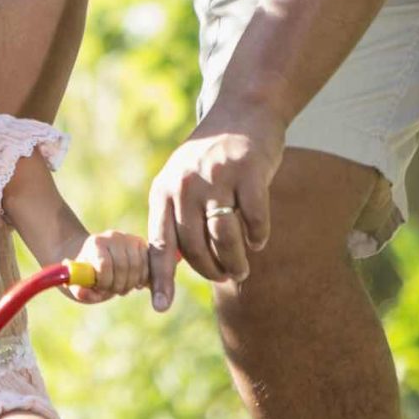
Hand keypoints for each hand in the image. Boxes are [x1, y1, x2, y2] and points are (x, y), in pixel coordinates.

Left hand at [65, 230, 147, 303]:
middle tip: (114, 291)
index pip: (104, 264)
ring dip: (130, 284)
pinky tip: (133, 283)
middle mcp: (113, 236)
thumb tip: (82, 294)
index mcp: (95, 243)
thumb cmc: (89, 274)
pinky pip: (147, 265)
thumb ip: (79, 291)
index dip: (105, 282)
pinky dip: (141, 279)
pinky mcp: (141, 244)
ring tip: (121, 288)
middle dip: (118, 285)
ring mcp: (129, 238)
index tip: (102, 289)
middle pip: (122, 267)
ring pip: (137, 267)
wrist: (98, 259)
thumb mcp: (80, 284)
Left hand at [145, 108, 281, 308]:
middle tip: (226, 276)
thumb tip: (175, 265)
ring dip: (236, 261)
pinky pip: (254, 219)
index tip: (161, 307)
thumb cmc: (212, 157)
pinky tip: (259, 239)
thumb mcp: (183, 180)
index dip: (161, 278)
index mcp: (164, 189)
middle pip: (196, 247)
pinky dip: (258, 236)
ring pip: (225, 238)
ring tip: (241, 268)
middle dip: (212, 270)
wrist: (244, 111)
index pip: (160, 243)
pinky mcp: (249, 171)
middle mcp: (186, 183)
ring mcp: (217, 177)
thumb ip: (178, 217)